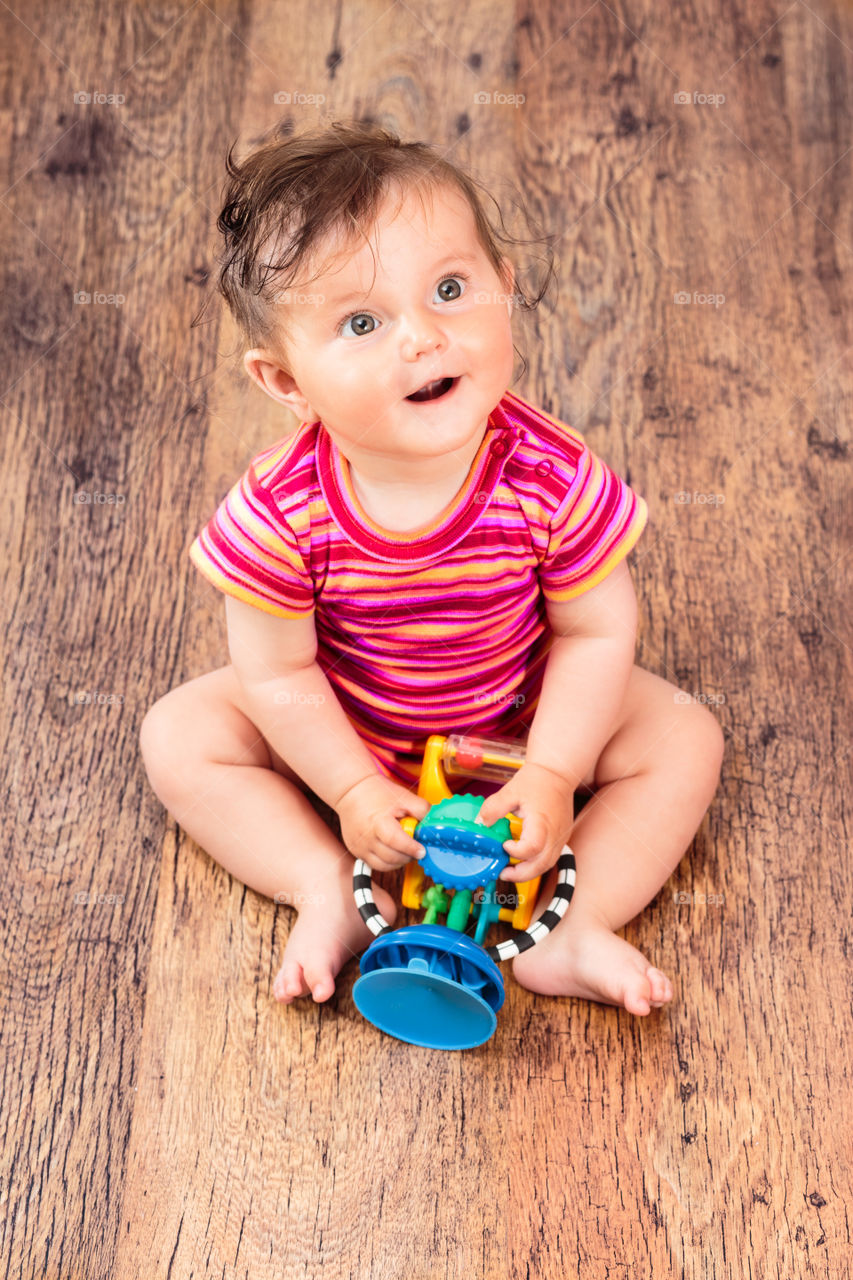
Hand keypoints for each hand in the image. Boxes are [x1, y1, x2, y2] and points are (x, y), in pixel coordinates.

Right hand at [336, 774, 429, 871]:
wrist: (352, 791)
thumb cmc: (378, 793)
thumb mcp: (404, 797)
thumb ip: (422, 810)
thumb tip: (435, 824)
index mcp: (378, 821)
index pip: (396, 841)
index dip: (411, 848)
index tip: (422, 850)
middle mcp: (366, 837)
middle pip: (391, 857)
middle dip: (408, 856)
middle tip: (416, 849)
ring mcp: (359, 846)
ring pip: (384, 866)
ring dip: (398, 862)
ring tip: (405, 850)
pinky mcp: (356, 851)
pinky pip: (375, 865)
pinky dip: (387, 862)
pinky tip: (393, 851)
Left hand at [476, 762, 575, 882]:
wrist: (557, 773)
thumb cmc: (536, 781)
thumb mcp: (510, 791)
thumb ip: (493, 808)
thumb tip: (479, 824)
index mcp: (542, 822)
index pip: (532, 847)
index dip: (516, 851)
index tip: (504, 844)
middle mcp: (554, 834)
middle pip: (541, 865)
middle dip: (521, 875)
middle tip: (503, 874)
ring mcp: (560, 838)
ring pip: (547, 865)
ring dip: (529, 872)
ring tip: (510, 870)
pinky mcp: (561, 838)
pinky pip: (550, 858)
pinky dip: (536, 863)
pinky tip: (523, 860)